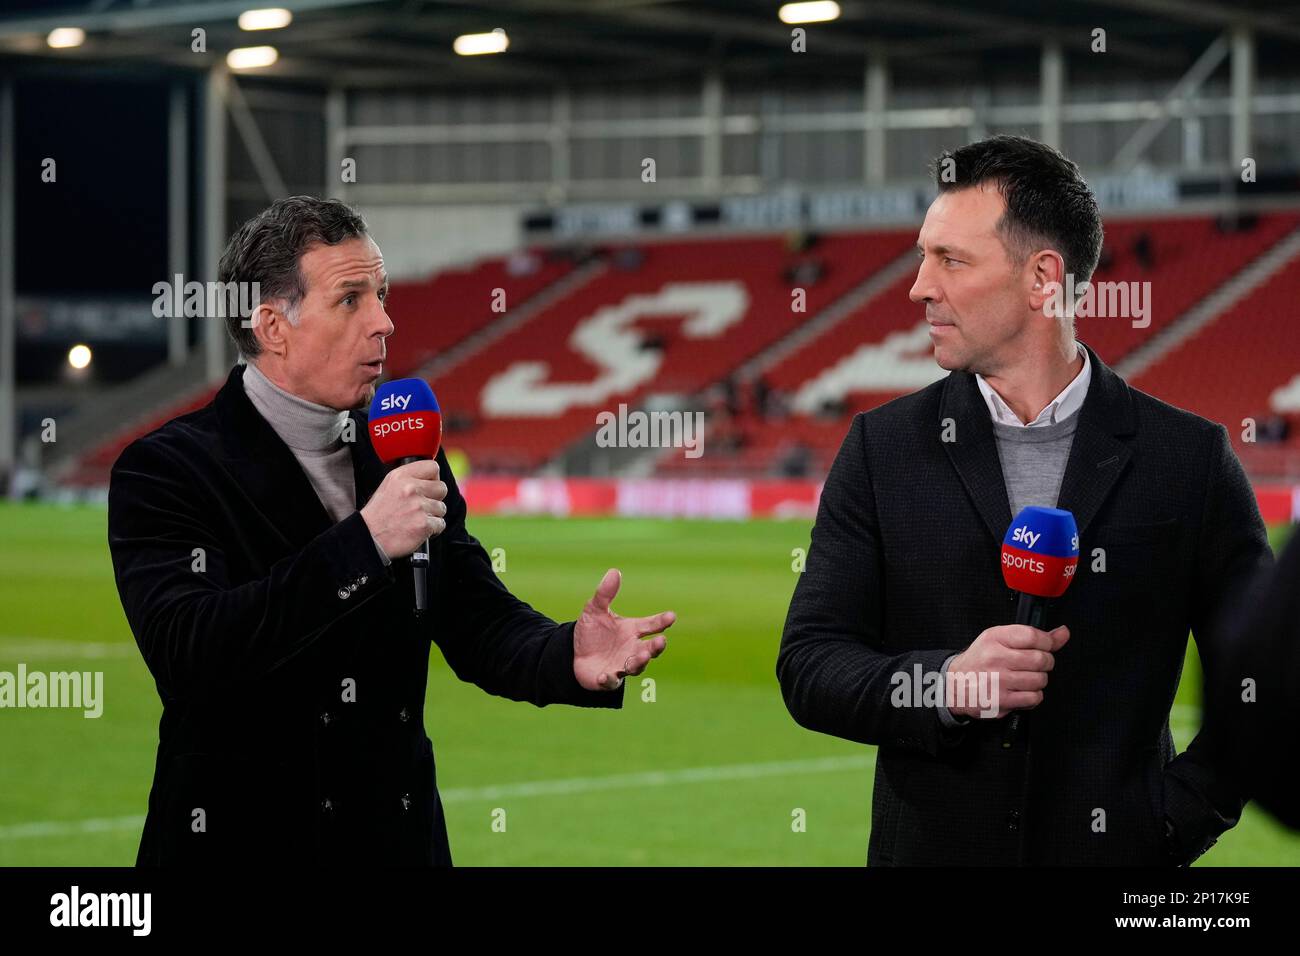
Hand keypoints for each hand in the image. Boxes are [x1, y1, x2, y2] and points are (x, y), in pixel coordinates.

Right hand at [360, 459, 447, 557]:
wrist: (369, 537)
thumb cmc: (378, 515)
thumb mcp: (388, 486)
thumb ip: (409, 479)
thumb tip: (431, 479)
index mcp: (401, 476)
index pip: (433, 467)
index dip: (433, 479)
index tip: (428, 487)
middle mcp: (410, 488)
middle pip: (442, 488)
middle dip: (435, 498)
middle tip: (421, 506)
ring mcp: (418, 506)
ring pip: (442, 508)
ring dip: (432, 515)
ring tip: (415, 519)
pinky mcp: (424, 524)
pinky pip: (441, 524)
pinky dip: (433, 529)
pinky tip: (417, 529)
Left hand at [573, 568, 675, 690]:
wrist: (573, 654)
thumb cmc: (591, 632)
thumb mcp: (595, 610)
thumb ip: (605, 593)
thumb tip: (614, 571)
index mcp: (632, 630)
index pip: (651, 625)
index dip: (662, 621)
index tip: (671, 616)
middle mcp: (632, 649)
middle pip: (650, 649)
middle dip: (657, 646)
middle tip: (661, 641)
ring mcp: (621, 665)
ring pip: (636, 666)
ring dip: (640, 662)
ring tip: (643, 655)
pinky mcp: (608, 679)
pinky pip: (611, 681)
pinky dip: (609, 679)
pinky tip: (605, 675)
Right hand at [946, 624, 1069, 718]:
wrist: (955, 685)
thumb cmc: (981, 661)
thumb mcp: (1000, 640)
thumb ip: (1033, 637)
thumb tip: (1063, 633)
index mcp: (995, 638)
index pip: (1033, 636)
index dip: (1047, 642)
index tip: (1047, 646)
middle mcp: (995, 658)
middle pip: (1040, 659)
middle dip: (1045, 663)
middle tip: (1036, 664)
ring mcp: (998, 680)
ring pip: (1040, 680)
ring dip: (1039, 680)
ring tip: (1025, 678)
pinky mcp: (1001, 700)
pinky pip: (1034, 697)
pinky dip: (1033, 695)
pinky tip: (1021, 691)